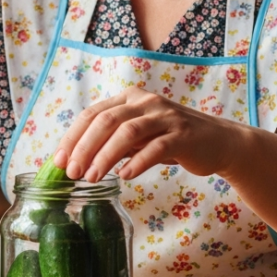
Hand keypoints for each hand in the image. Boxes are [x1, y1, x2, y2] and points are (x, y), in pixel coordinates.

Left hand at [53, 87, 239, 181]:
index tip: (59, 161)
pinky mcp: (183, 135)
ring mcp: (165, 116)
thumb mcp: (138, 136)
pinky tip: (125, 176)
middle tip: (72, 172)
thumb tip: (75, 161)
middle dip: (84, 147)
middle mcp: (145, 102)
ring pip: (128, 132)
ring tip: (92, 177)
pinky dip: (138, 161)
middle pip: (106, 121)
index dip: (73, 137)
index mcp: (129, 99)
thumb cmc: (170, 140)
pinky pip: (156, 147)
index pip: (93, 114)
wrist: (217, 142)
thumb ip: (112, 141)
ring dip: (105, 156)